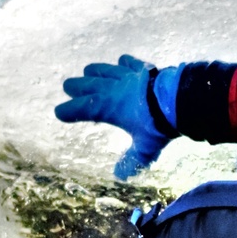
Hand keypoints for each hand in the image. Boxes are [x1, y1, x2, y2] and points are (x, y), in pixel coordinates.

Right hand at [55, 54, 180, 179]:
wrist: (177, 101)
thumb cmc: (157, 125)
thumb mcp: (145, 148)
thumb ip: (132, 161)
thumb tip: (120, 176)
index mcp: (108, 107)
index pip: (84, 109)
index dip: (70, 111)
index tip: (58, 112)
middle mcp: (113, 89)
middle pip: (89, 86)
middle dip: (77, 87)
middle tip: (67, 86)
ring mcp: (128, 76)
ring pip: (106, 71)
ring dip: (95, 71)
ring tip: (88, 70)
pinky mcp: (143, 69)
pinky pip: (129, 63)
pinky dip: (124, 63)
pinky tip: (121, 61)